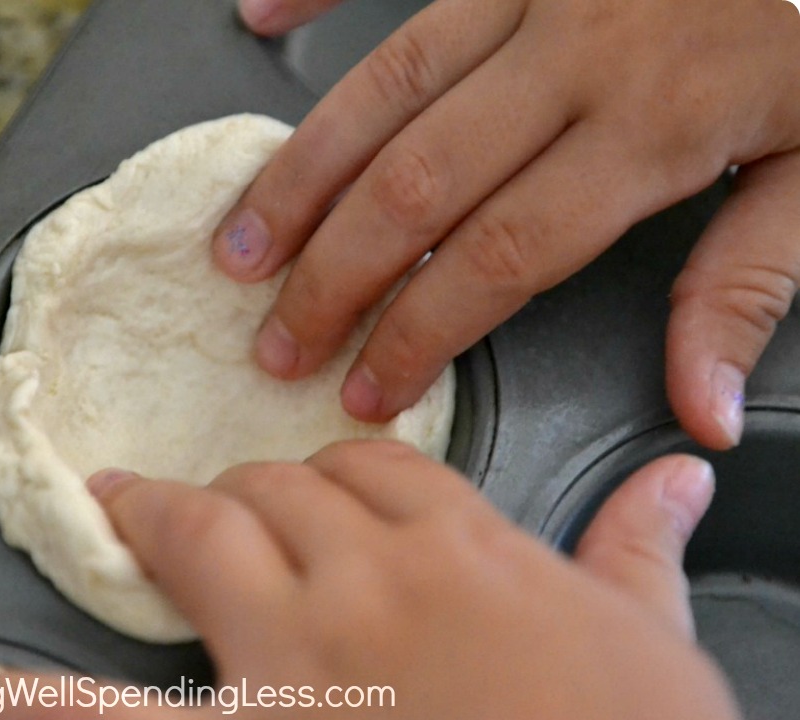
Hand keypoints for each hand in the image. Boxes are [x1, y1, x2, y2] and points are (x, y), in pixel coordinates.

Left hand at [0, 443, 746, 719]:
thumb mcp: (659, 652)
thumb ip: (642, 553)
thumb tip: (677, 484)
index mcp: (466, 553)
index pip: (380, 468)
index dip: (351, 473)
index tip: (338, 487)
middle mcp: (370, 587)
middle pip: (288, 493)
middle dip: (263, 492)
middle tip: (245, 508)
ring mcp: (296, 664)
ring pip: (209, 540)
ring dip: (160, 521)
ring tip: (115, 509)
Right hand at [215, 0, 799, 449]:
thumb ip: (749, 288)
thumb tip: (697, 410)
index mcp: (654, 123)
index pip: (501, 254)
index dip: (419, 333)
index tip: (369, 389)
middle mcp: (575, 53)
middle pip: (417, 183)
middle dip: (333, 275)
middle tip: (276, 341)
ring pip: (386, 88)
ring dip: (303, 173)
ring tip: (241, 244)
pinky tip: (262, 15)